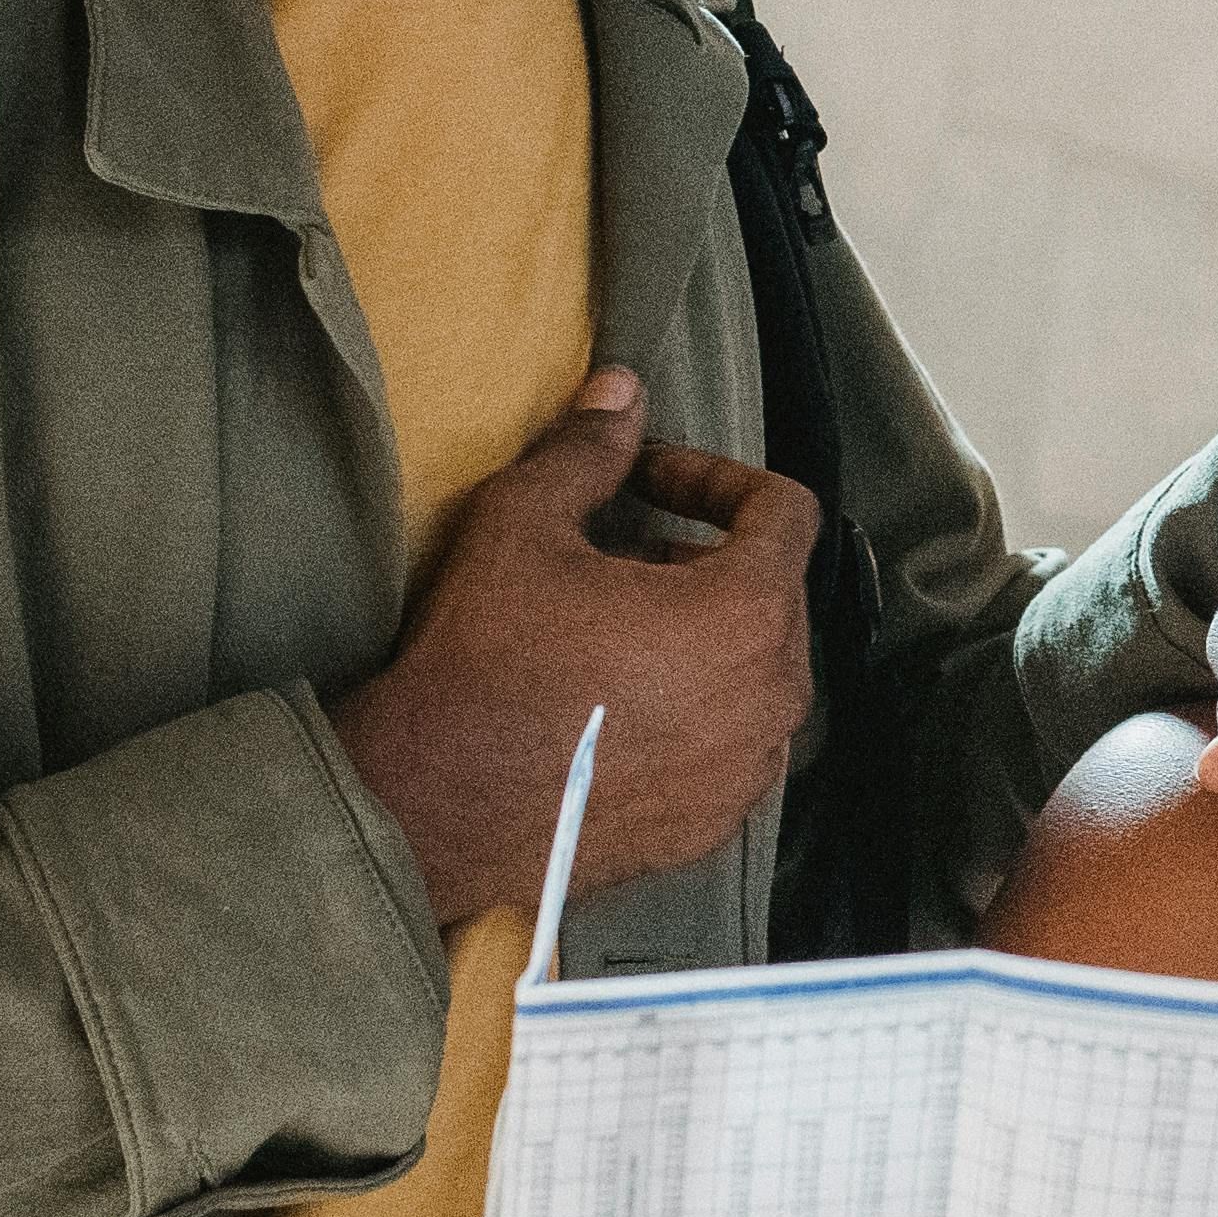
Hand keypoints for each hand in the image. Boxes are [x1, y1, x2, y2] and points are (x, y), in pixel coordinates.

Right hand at [329, 370, 816, 927]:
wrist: (433, 811)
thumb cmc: (482, 666)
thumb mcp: (523, 526)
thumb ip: (588, 451)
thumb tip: (619, 393)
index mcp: (747, 614)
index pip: (784, 511)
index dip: (715, 477)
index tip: (651, 479)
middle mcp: (772, 697)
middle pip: (773, 591)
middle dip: (705, 554)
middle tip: (621, 548)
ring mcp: (748, 769)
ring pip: (755, 670)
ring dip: (702, 634)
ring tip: (615, 624)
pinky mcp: (714, 823)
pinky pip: (730, 741)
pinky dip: (693, 707)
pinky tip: (616, 699)